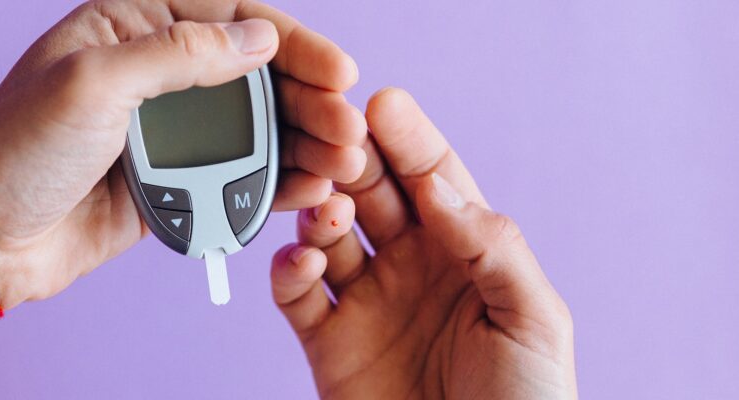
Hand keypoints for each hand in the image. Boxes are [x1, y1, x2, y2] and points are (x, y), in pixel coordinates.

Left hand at [0, 0, 365, 315]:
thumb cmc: (16, 151)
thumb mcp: (94, 83)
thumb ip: (180, 54)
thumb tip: (257, 38)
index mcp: (131, 24)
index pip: (231, 18)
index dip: (293, 43)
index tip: (337, 71)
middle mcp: (156, 71)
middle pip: (254, 75)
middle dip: (308, 100)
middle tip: (346, 128)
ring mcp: (169, 128)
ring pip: (253, 127)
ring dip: (302, 143)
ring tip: (340, 163)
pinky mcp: (175, 178)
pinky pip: (236, 173)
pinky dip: (273, 182)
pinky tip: (307, 188)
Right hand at [271, 88, 576, 398]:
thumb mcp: (536, 319)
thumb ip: (493, 246)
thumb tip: (441, 187)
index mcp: (464, 253)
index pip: (433, 179)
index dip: (410, 140)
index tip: (383, 104)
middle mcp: (411, 268)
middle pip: (374, 196)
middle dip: (355, 164)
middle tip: (338, 143)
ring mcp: (367, 302)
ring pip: (328, 236)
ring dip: (319, 213)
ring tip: (325, 210)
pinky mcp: (328, 342)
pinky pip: (297, 295)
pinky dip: (289, 271)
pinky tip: (303, 262)